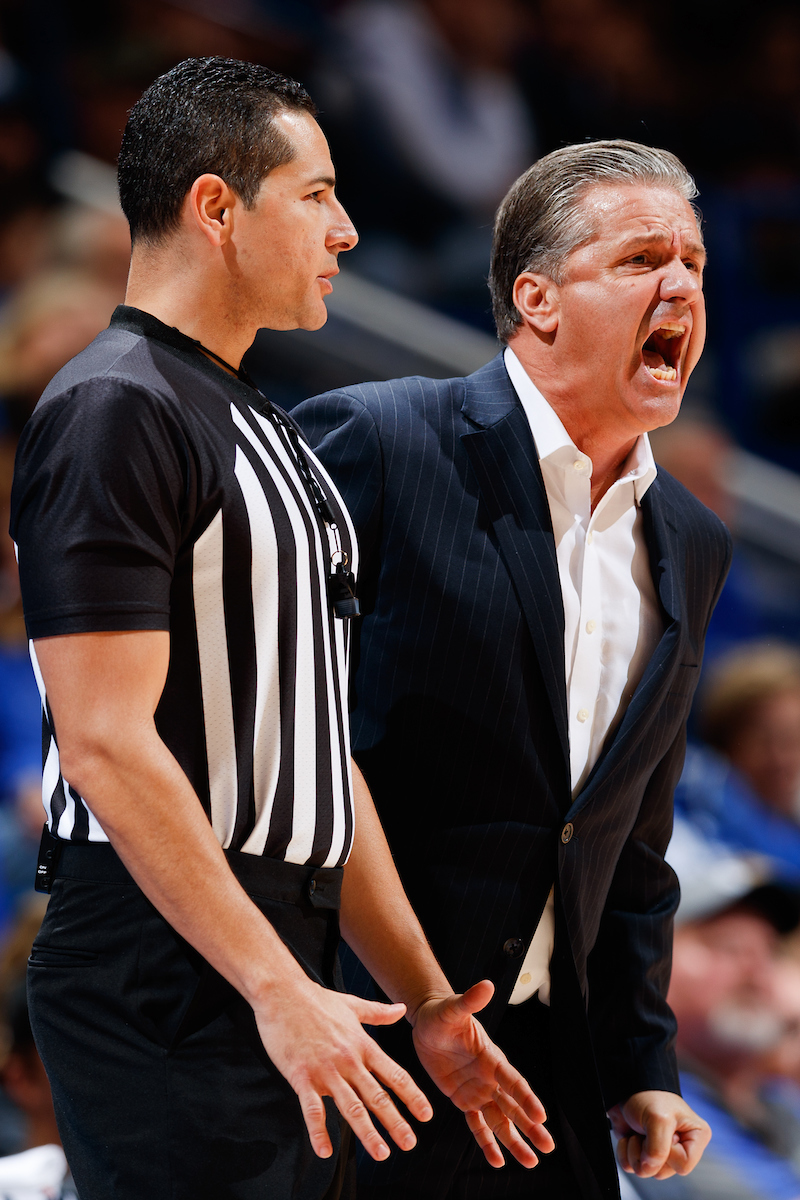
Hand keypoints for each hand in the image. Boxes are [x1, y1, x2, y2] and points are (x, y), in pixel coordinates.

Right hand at [254, 975, 433, 1161]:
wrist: (282, 993)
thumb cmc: (316, 999)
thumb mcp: (352, 1005)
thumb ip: (379, 1013)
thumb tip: (402, 1008)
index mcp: (362, 1045)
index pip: (394, 1074)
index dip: (412, 1096)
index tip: (426, 1115)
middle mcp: (349, 1060)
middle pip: (377, 1096)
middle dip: (395, 1122)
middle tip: (410, 1144)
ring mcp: (326, 1070)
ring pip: (351, 1107)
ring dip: (368, 1133)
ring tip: (381, 1154)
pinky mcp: (301, 1076)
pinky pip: (312, 1110)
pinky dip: (319, 1132)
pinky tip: (325, 1152)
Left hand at [411, 979, 554, 1168]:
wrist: (428, 1024)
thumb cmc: (442, 1013)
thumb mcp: (453, 1008)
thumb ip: (470, 1001)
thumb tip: (487, 985)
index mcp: (491, 1057)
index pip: (513, 1080)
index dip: (526, 1098)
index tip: (540, 1115)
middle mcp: (490, 1077)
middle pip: (513, 1106)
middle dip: (530, 1127)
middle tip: (547, 1147)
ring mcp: (479, 1090)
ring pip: (500, 1121)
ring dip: (515, 1141)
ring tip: (531, 1162)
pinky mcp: (464, 1099)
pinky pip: (477, 1125)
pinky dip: (487, 1143)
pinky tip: (497, 1161)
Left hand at [608, 1090, 710, 1178]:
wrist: (627, 1086)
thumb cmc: (649, 1095)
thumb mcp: (659, 1119)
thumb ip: (658, 1149)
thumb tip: (649, 1169)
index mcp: (696, 1138)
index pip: (683, 1165)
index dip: (668, 1153)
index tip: (663, 1132)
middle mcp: (681, 1148)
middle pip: (662, 1172)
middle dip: (648, 1152)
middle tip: (647, 1130)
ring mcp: (662, 1152)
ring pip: (646, 1172)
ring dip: (635, 1151)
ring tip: (639, 1131)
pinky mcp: (644, 1153)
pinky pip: (631, 1167)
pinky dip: (624, 1152)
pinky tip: (629, 1136)